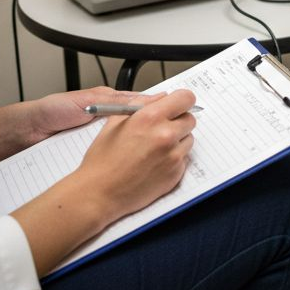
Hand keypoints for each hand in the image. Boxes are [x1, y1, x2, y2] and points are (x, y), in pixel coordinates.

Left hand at [0, 87, 158, 160]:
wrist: (23, 132)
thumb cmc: (51, 111)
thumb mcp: (87, 101)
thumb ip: (117, 101)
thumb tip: (149, 100)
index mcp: (110, 105)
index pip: (143, 108)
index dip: (160, 113)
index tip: (180, 116)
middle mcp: (108, 123)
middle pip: (138, 130)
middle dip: (151, 135)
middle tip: (168, 140)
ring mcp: (101, 141)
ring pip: (126, 146)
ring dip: (135, 152)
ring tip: (150, 155)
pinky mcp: (92, 155)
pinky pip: (111, 157)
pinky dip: (119, 161)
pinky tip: (129, 166)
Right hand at [75, 88, 198, 219]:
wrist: (99, 193)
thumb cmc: (102, 159)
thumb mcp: (114, 122)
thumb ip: (141, 103)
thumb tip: (161, 97)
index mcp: (150, 118)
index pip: (186, 98)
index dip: (182, 100)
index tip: (178, 105)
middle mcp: (166, 135)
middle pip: (190, 119)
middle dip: (178, 121)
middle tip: (162, 128)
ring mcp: (173, 156)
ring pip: (188, 139)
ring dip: (177, 140)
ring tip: (153, 148)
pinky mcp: (176, 173)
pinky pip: (184, 158)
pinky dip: (173, 158)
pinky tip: (153, 163)